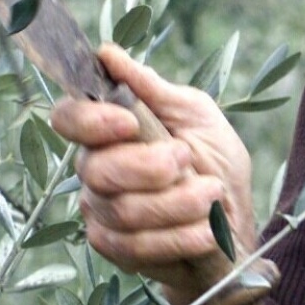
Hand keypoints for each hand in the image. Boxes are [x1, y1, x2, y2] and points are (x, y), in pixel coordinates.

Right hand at [49, 44, 256, 304]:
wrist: (235, 223)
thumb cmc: (215, 163)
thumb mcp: (196, 116)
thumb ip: (152, 88)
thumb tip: (107, 53)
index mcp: (109, 132)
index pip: (68, 119)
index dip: (90, 121)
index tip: (130, 123)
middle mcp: (95, 172)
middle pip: (96, 170)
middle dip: (151, 167)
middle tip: (189, 160)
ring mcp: (102, 214)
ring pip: (123, 210)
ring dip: (178, 203)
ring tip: (212, 194)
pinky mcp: (117, 251)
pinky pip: (136, 246)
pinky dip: (179, 237)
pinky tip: (205, 231)